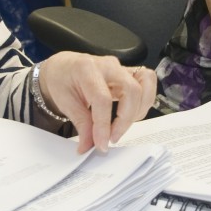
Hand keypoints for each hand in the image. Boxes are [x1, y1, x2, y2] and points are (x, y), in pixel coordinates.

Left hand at [36, 52, 155, 152]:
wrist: (64, 67)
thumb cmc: (62, 81)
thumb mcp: (64, 103)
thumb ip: (81, 124)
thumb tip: (90, 146)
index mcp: (87, 69)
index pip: (103, 99)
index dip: (104, 125)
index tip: (101, 144)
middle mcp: (108, 65)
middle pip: (131, 90)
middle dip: (125, 120)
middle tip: (112, 138)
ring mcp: (121, 68)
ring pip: (145, 85)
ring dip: (138, 111)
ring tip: (122, 126)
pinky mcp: (129, 73)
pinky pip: (147, 83)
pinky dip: (145, 101)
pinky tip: (130, 114)